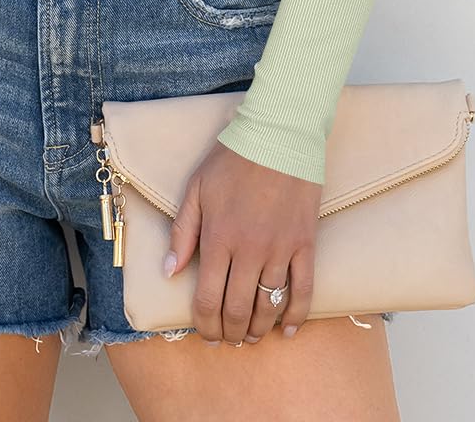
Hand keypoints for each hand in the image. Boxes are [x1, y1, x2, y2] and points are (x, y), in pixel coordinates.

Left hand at [164, 142, 321, 345]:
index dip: (204, 325)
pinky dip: (296, 316)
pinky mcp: (305, 244)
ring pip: (268, 305)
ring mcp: (280, 249)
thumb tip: (169, 273)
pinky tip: (287, 329)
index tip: (205, 335)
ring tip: (251, 337)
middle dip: (230, 333)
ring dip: (258, 329)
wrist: (279, 135)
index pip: (207, 298)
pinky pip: (303, 290)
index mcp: (218, 238)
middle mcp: (248, 251)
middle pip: (237, 309)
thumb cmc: (232, 160)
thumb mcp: (196, 189)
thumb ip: (182, 232)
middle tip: (227, 340)